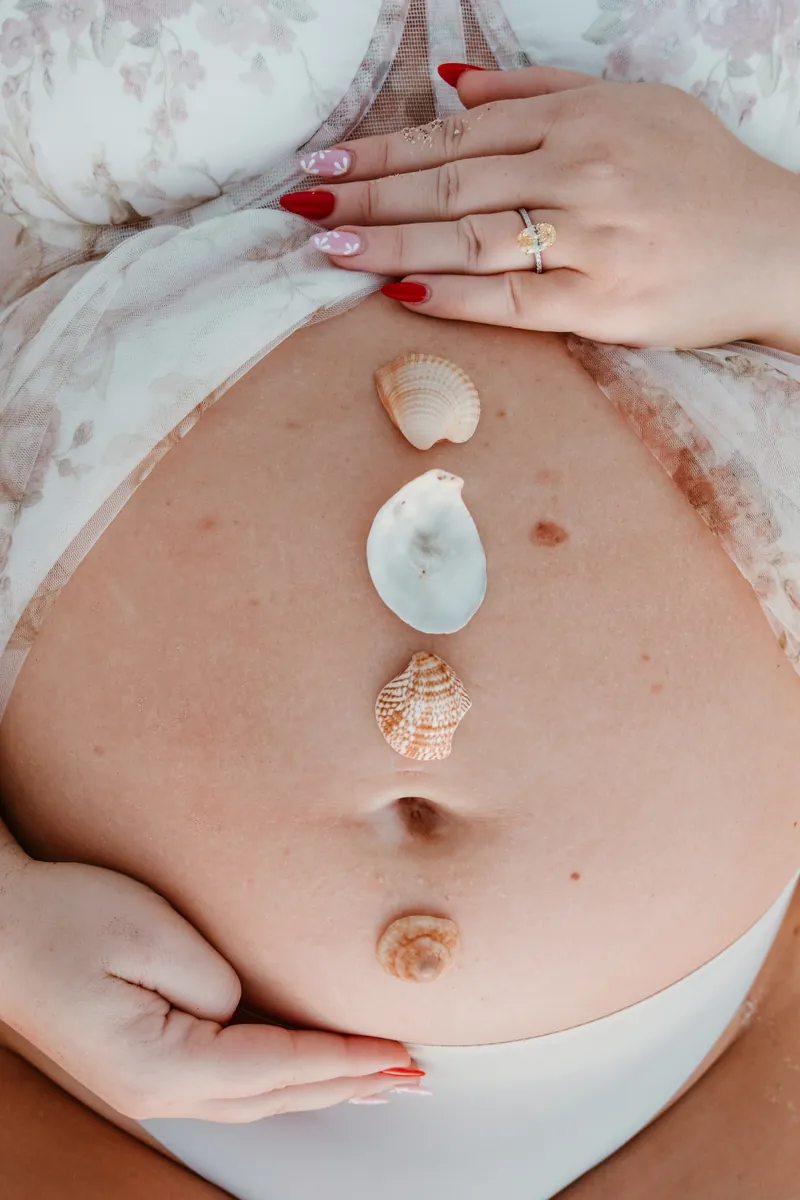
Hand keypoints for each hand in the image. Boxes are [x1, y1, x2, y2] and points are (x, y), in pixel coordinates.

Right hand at [0, 857, 411, 1120]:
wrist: (0, 926)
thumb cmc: (62, 920)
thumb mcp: (149, 936)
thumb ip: (218, 979)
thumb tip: (252, 1005)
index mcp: (162, 1065)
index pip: (281, 1067)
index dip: (346, 1059)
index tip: (400, 1052)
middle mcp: (160, 1090)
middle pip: (278, 1094)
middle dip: (349, 1083)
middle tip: (412, 1075)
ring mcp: (150, 1083)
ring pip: (260, 1094)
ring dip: (323, 1085)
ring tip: (377, 1078)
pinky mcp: (148, 1062)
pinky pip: (236, 1077)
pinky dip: (285, 1075)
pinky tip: (305, 1069)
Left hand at [293, 65, 799, 349]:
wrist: (776, 244)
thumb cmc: (698, 174)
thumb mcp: (628, 102)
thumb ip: (539, 90)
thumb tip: (454, 83)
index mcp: (578, 117)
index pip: (456, 134)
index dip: (383, 152)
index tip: (327, 167)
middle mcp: (578, 169)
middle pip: (449, 180)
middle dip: (367, 198)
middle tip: (303, 210)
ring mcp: (591, 236)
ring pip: (470, 235)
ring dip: (390, 243)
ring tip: (329, 252)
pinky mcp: (603, 302)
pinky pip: (514, 298)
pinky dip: (455, 295)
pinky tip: (401, 292)